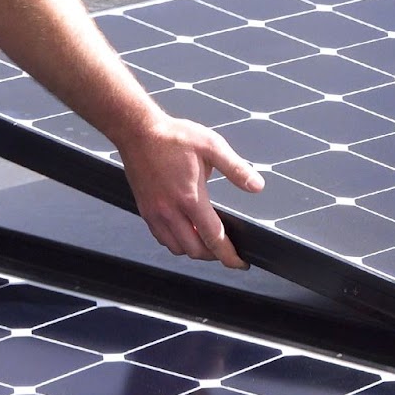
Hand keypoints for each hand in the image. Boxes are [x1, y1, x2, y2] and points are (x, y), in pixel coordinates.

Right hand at [118, 116, 265, 268]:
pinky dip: (176, 242)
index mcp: (190, 198)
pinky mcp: (144, 210)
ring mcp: (154, 213)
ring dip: (194, 249)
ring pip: (176, 248)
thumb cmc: (173, 137)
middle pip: (194, 250)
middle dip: (214, 255)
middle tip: (228, 249)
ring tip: (208, 239)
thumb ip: (236, 168)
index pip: (213, 238)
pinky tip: (186, 230)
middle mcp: (170, 211)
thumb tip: (257, 186)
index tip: (240, 263)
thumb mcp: (212, 146)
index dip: (229, 256)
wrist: (137, 131)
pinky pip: (161, 238)